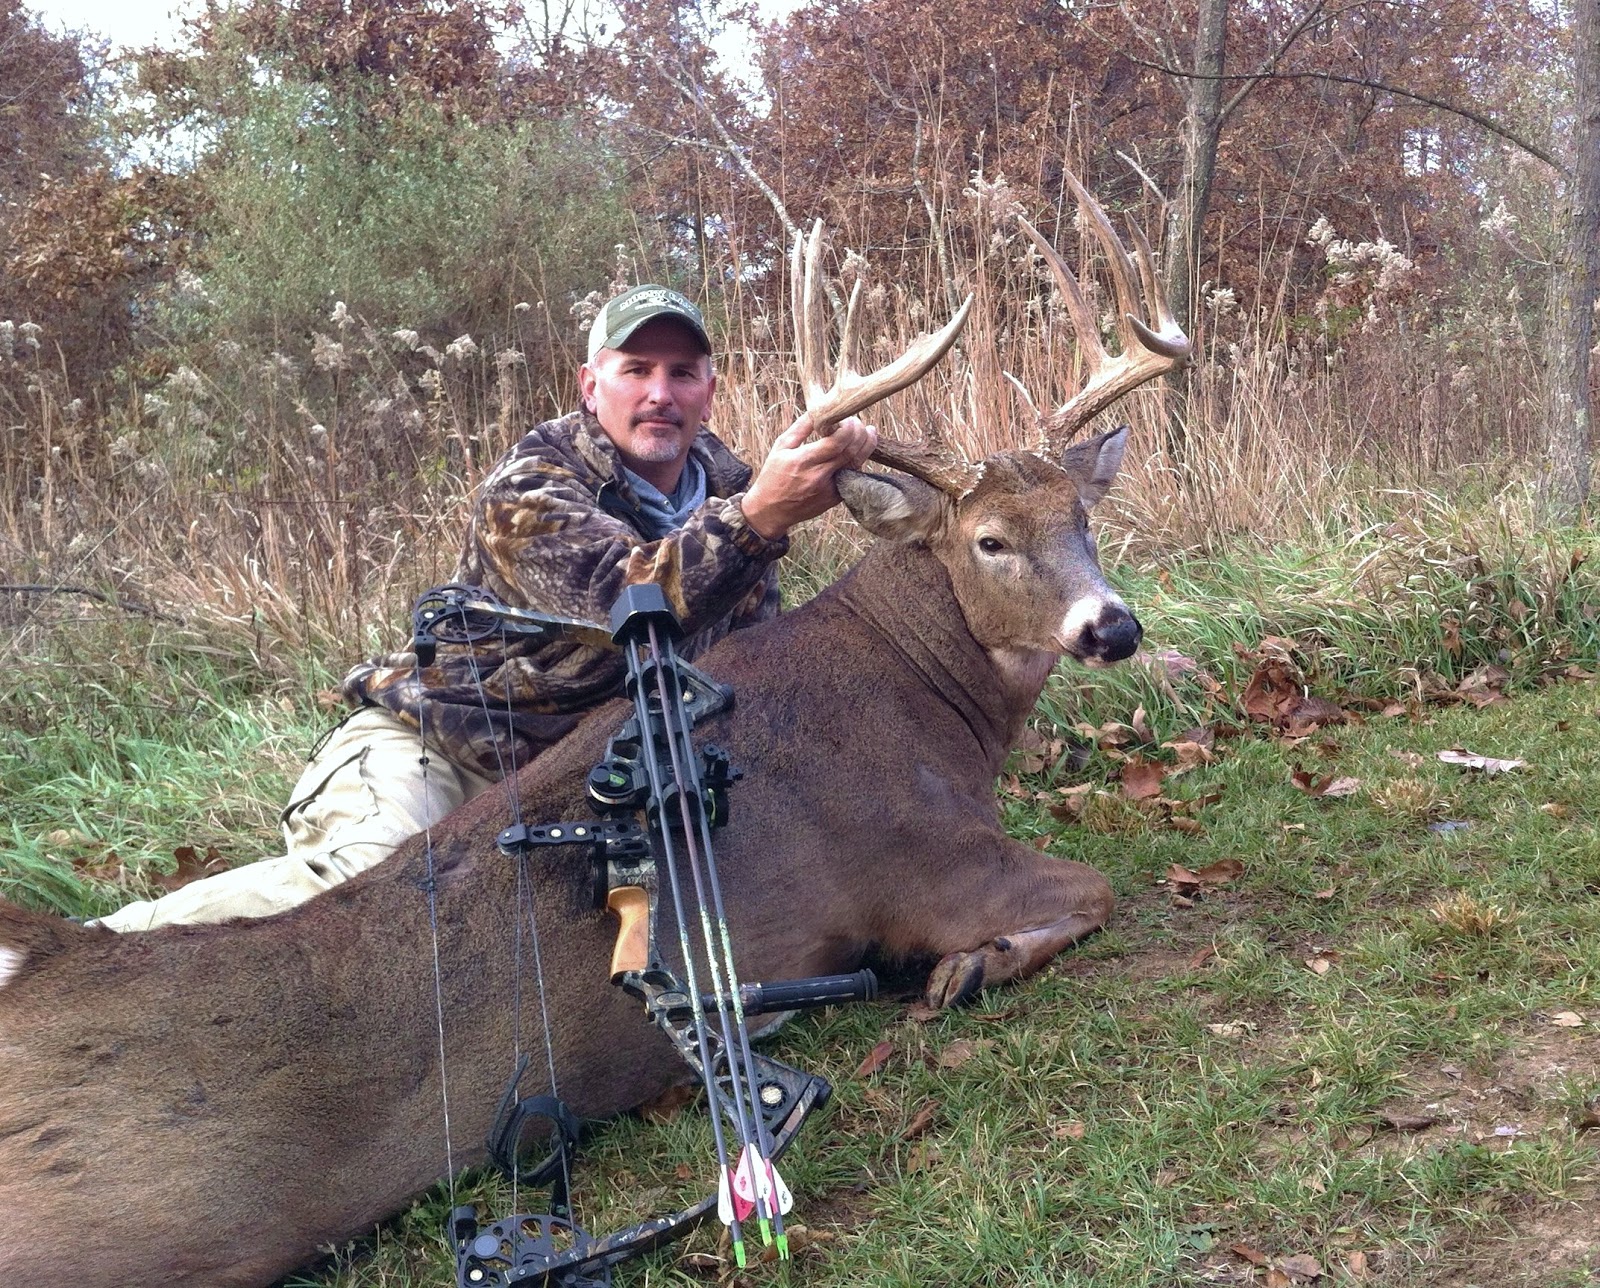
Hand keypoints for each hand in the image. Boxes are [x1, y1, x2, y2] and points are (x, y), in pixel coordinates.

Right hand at [740, 414, 877, 539]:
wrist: (771, 510)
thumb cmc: (773, 476)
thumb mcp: (781, 447)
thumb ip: (801, 428)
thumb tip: (818, 409)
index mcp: (803, 461)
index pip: (835, 443)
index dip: (848, 428)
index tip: (849, 418)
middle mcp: (818, 476)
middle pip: (850, 453)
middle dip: (860, 434)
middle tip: (859, 423)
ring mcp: (829, 490)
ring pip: (856, 465)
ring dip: (866, 447)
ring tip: (869, 433)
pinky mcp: (834, 499)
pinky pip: (852, 478)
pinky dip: (858, 462)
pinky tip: (859, 451)